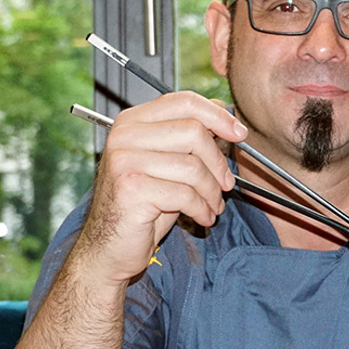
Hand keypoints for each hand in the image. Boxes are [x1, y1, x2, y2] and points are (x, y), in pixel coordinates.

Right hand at [71, 94, 246, 286]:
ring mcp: (124, 161)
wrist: (109, 247)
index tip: (239, 134)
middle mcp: (124, 136)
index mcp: (132, 121)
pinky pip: (185, 194)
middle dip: (218, 162)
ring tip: (213, 205)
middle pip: (193, 132)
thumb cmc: (142, 205)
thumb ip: (186, 138)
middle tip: (226, 184)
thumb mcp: (166, 164)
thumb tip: (224, 117)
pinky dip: (202, 208)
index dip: (218, 116)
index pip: (183, 101)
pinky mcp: (131, 189)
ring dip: (212, 191)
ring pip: (193, 166)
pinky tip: (202, 216)